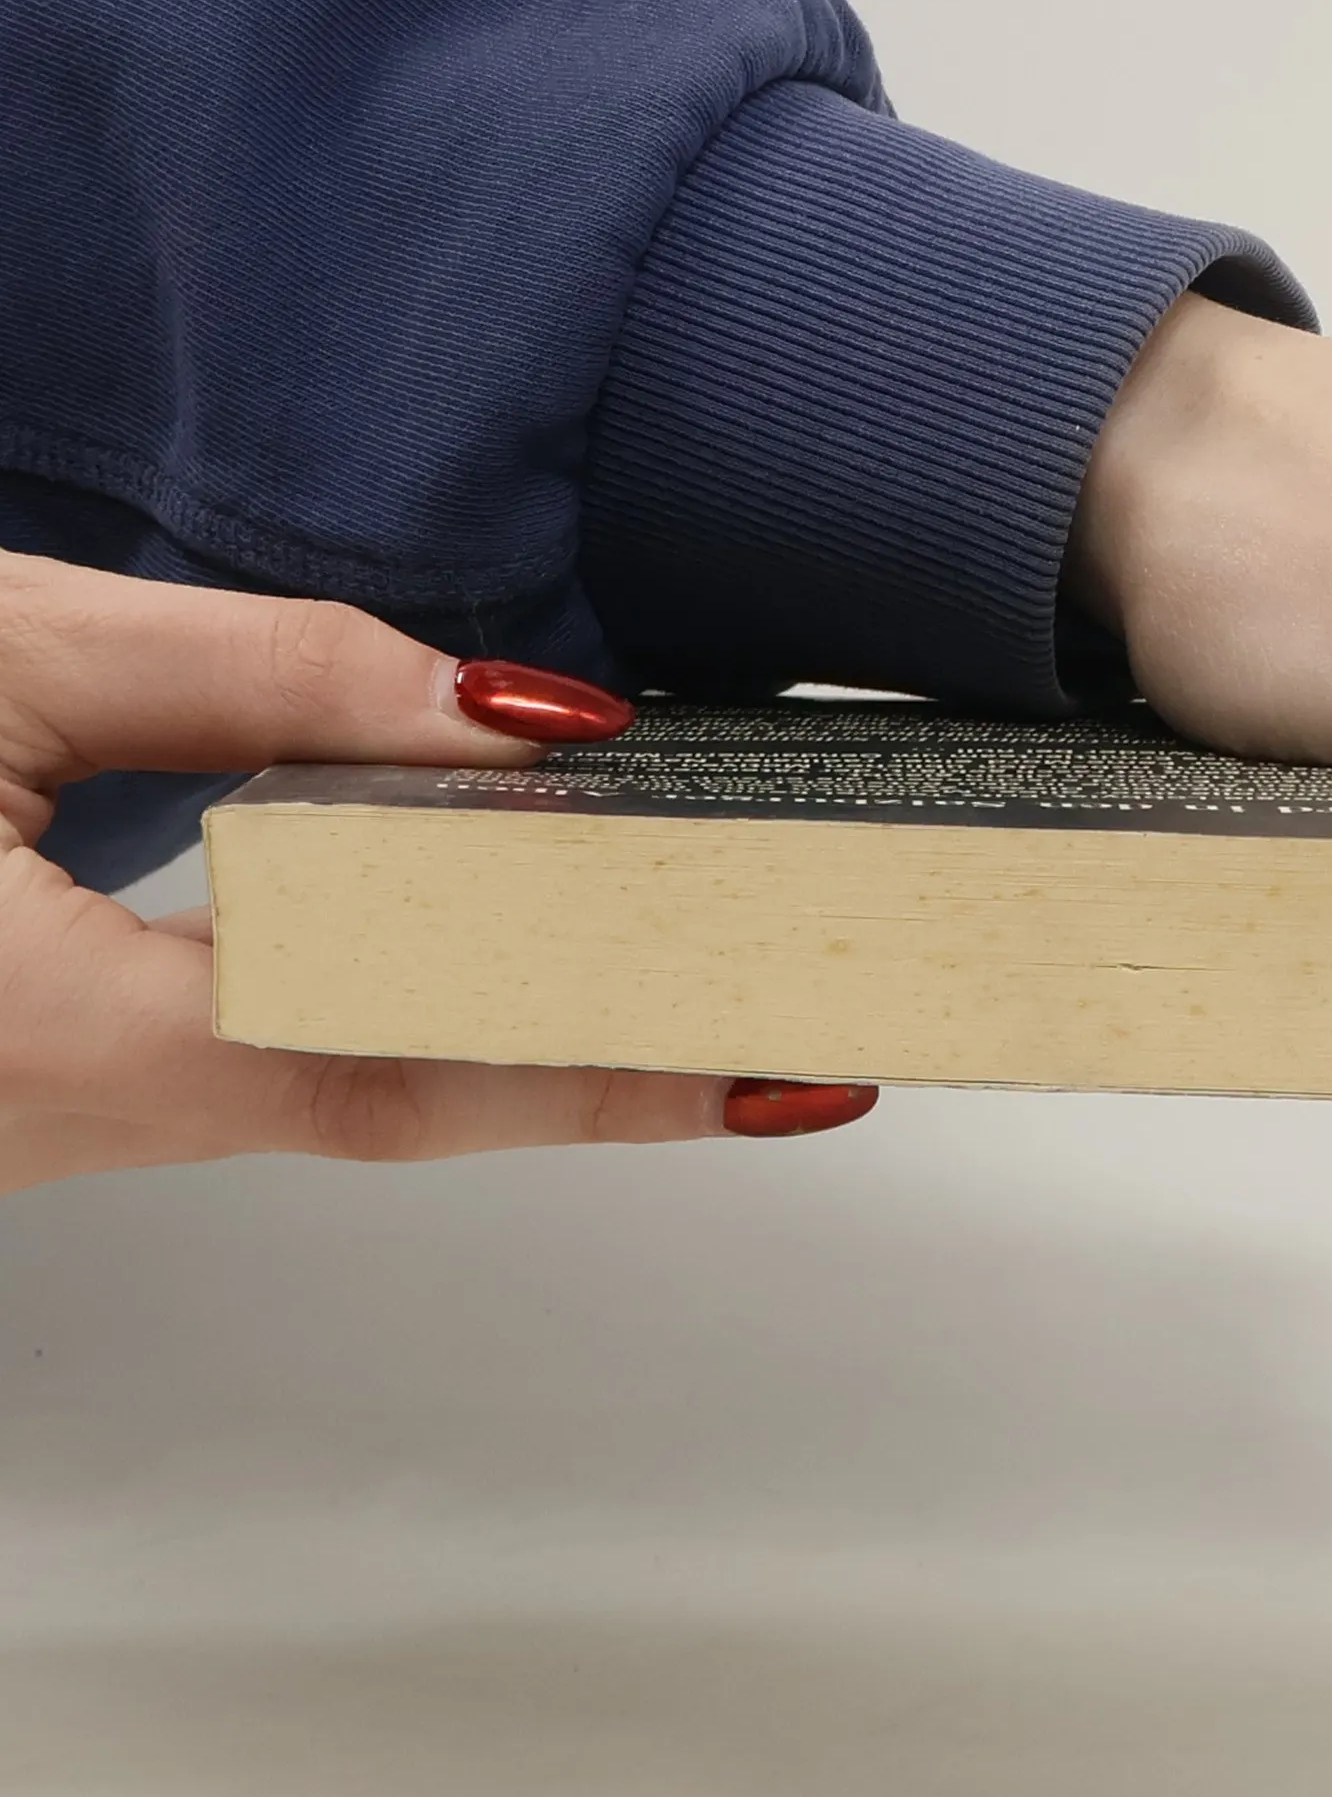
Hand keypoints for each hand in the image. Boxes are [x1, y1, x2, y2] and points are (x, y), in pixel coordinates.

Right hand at [0, 553, 872, 1194]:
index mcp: (47, 1039)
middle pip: (405, 1093)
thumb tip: (522, 724)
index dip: (616, 1075)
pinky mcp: (54, 1077)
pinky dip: (411, 1003)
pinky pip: (273, 1054)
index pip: (408, 1070)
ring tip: (695, 967)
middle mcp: (60, 1117)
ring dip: (525, 1030)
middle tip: (793, 1016)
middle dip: (610, 1061)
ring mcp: (56, 1116)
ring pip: (344, 1082)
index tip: (784, 1076)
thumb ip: (268, 679)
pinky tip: (501, 937)